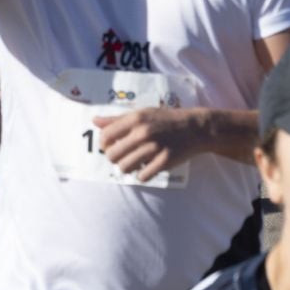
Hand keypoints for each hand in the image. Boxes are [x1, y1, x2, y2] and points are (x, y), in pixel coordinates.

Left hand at [93, 106, 209, 182]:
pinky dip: (142, 175)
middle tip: (124, 156)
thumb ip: (117, 119)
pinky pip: (142, 176)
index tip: (111, 146)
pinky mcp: (164, 161)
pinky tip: (148, 167)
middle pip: (112, 155)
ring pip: (124, 168)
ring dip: (128, 167)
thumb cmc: (165, 119)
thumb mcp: (142, 113)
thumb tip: (95, 121)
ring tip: (136, 162)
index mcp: (135, 118)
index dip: (104, 144)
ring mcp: (154, 147)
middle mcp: (143, 132)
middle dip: (115, 158)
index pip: (105, 136)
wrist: (195, 128)